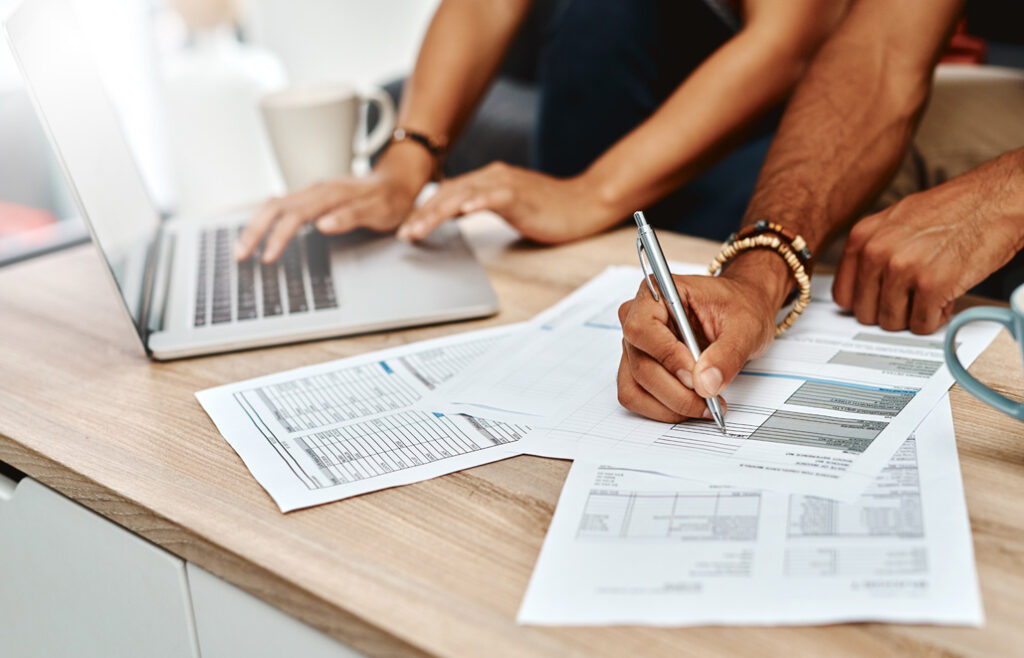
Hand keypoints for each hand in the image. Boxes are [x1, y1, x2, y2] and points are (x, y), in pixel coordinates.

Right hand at [235, 146, 431, 262]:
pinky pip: (281, 206)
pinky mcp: (311, 198)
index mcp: (330, 194)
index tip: (267, 257)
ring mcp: (312, 192)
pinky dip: (265, 220)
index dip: (278, 237)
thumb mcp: (380, 211)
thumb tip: (323, 225)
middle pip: (274, 207)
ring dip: (255, 226)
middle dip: (254, 231)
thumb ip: (352, 216)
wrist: (397, 180)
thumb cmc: (390, 199)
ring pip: (274, 205)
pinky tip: (258, 234)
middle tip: (240, 256)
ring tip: (242, 250)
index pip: (294, 215)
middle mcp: (316, 190)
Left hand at [396, 162, 612, 243]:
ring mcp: (505, 184)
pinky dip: (477, 203)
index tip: (406, 228)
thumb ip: (483, 204)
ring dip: (437, 213)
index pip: (447, 194)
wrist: (584, 203)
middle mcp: (492, 176)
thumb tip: (457, 213)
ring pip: (462, 196)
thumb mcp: (508, 206)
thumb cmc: (549, 209)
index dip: (423, 210)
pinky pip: (494, 196)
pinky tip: (463, 212)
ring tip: (419, 229)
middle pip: (447, 193)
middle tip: (404, 233)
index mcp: (487, 180)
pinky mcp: (520, 195)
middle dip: (422, 214)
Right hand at [617, 254, 787, 421]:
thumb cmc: (739, 308)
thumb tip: (706, 384)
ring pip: (634, 387)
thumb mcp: (745, 326)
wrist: (741, 312)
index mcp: (656, 293)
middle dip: (675, 392)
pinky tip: (691, 406)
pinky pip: (636, 397)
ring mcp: (634, 346)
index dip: (667, 357)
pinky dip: (663, 410)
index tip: (696, 375)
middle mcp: (636, 318)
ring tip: (704, 405)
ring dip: (668, 406)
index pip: (642, 329)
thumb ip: (727, 354)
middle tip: (710, 400)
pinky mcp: (637, 368)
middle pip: (640, 365)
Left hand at [833, 154, 1023, 333]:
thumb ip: (874, 250)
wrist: (996, 199)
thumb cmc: (954, 210)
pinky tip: (945, 298)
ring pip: (892, 322)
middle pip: (865, 313)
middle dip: (890, 311)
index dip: (864, 303)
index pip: (842, 294)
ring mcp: (903, 269)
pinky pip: (922, 325)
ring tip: (930, 294)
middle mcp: (877, 252)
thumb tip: (861, 283)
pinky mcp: (932, 285)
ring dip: (913, 316)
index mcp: (863, 236)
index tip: (877, 303)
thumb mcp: (897, 220)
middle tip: (911, 299)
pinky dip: (935, 318)